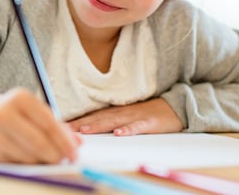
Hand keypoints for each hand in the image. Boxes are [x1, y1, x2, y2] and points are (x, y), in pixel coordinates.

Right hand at [0, 88, 80, 163]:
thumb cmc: (16, 114)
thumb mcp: (35, 112)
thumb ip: (57, 126)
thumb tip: (77, 143)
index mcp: (21, 97)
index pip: (48, 123)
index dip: (64, 141)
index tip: (74, 153)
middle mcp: (5, 112)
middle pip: (39, 141)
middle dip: (56, 154)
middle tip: (64, 160)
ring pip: (28, 155)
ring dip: (44, 161)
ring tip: (50, 160)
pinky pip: (17, 163)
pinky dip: (30, 165)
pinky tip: (34, 160)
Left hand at [68, 98, 182, 135]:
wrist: (175, 106)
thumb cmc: (150, 111)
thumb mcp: (129, 113)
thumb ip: (113, 118)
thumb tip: (93, 124)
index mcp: (118, 110)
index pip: (95, 115)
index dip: (78, 119)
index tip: (62, 125)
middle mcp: (123, 111)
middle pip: (100, 117)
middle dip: (81, 123)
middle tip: (65, 129)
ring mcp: (136, 116)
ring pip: (114, 121)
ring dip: (99, 125)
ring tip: (85, 130)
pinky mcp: (150, 122)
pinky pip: (138, 126)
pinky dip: (128, 129)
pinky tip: (119, 133)